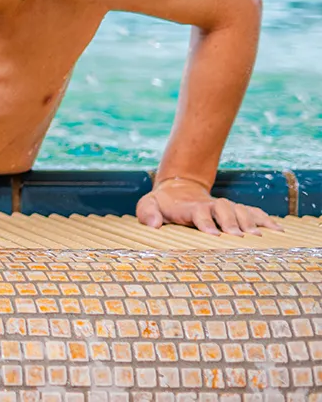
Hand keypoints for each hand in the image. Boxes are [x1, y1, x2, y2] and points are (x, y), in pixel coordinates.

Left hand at [137, 177, 279, 234]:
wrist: (178, 189)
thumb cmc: (162, 203)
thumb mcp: (148, 204)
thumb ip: (147, 212)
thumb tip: (154, 224)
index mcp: (190, 207)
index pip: (199, 212)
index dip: (206, 222)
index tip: (213, 234)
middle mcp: (210, 205)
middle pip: (224, 209)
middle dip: (232, 221)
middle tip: (239, 237)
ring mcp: (225, 207)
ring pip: (240, 209)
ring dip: (250, 221)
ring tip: (258, 236)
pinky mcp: (235, 210)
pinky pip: (253, 212)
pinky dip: (265, 219)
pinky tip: (277, 230)